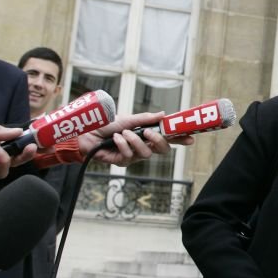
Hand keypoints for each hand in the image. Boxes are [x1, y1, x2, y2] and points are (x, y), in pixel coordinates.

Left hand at [77, 112, 194, 165]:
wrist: (86, 134)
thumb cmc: (106, 125)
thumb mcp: (127, 119)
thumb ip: (145, 118)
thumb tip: (163, 114)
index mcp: (147, 134)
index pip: (168, 137)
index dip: (180, 139)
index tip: (191, 138)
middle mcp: (143, 145)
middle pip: (162, 150)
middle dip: (159, 141)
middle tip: (149, 132)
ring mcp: (134, 155)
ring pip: (146, 154)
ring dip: (134, 141)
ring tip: (123, 133)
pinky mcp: (122, 162)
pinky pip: (129, 156)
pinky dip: (122, 145)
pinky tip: (114, 139)